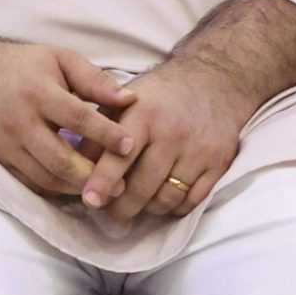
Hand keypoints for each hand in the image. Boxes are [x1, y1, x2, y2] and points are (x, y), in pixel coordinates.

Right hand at [0, 38, 137, 197]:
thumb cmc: (18, 65)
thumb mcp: (57, 59)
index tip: (130, 145)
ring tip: (101, 189)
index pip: (78, 119)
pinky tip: (72, 185)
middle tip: (122, 185)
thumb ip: (94, 79)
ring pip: (46, 178)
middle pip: (61, 160)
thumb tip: (130, 100)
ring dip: (77, 187)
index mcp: (38, 93)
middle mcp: (19, 122)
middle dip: (94, 176)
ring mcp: (5, 143)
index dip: (107, 135)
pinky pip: (29, 182)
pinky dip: (54, 188)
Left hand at [79, 58, 252, 220]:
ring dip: (147, 209)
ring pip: (168, 198)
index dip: (103, 181)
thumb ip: (99, 129)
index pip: (120, 155)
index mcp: (143, 115)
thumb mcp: (123, 102)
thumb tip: (76, 161)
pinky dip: (174, 208)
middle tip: (109, 212)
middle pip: (143, 185)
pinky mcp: (219, 164)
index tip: (90, 201)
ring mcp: (198, 152)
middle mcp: (172, 135)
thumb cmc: (157, 95)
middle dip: (122, 206)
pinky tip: (161, 203)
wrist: (211, 82)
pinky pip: (193, 201)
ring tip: (134, 207)